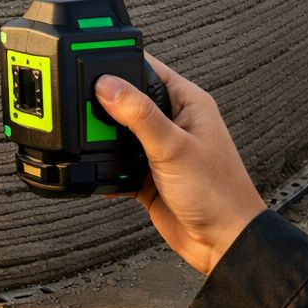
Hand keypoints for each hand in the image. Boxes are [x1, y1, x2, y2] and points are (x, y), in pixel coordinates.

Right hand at [94, 54, 264, 274]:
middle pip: (128, 99)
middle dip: (104, 104)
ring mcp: (159, 149)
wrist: (223, 245)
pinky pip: (117, 162)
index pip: (148, 68)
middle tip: (83, 108)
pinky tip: (99, 172)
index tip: (89, 62)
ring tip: (90, 141)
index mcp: (188, 103)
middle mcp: (174, 121)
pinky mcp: (147, 174)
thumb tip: (108, 85)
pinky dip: (106, 167)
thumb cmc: (219, 195)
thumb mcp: (174, 148)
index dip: (120, 62)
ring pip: (119, 132)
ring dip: (104, 138)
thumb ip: (139, 114)